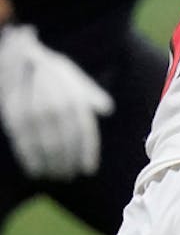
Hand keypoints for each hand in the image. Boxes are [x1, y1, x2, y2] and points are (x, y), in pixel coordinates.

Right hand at [0, 25, 113, 180]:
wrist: (25, 59)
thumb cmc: (54, 73)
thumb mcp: (75, 80)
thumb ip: (90, 95)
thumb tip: (106, 109)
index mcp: (75, 101)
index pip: (84, 133)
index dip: (86, 153)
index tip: (88, 170)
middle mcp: (58, 109)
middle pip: (66, 144)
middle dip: (68, 163)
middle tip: (69, 175)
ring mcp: (37, 115)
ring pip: (47, 148)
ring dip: (52, 165)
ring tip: (55, 175)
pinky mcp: (16, 119)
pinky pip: (26, 144)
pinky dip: (33, 160)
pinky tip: (37, 170)